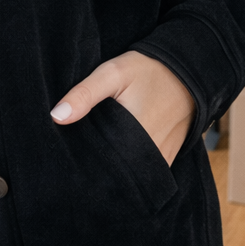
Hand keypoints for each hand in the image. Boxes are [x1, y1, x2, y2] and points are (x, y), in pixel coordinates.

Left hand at [50, 51, 195, 165]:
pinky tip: (118, 154)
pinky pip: (145, 172)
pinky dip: (131, 166)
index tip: (67, 157)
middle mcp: (149, 155)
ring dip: (114, 168)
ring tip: (97, 155)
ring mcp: (161, 160)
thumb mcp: (113, 73)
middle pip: (114, 172)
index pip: (99, 163)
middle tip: (78, 156)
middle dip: (96, 166)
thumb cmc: (148, 70)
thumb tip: (56, 117)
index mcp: (133, 138)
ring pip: (130, 175)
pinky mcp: (168, 158)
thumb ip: (85, 94)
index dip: (81, 163)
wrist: (187, 71)